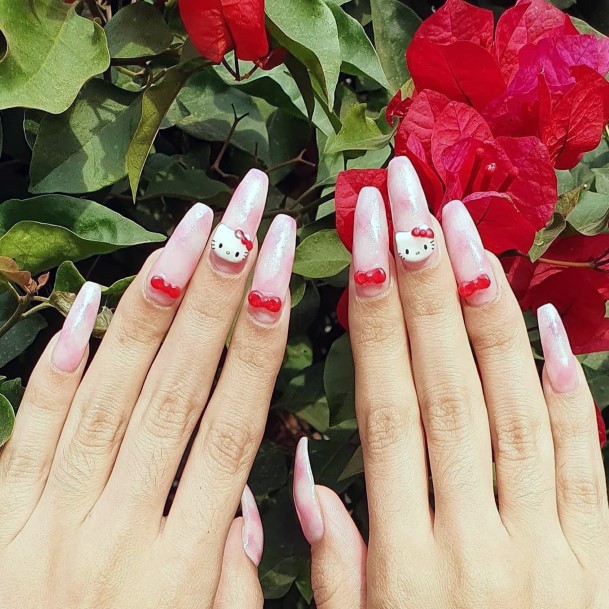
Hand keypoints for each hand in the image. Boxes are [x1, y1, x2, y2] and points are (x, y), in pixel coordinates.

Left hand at [0, 169, 295, 608]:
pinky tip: (88, 302)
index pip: (233, 424)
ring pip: (112, 391)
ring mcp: (50, 521)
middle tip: (247, 216)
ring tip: (191, 232)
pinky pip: (29, 432)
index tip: (282, 269)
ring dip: (153, 304)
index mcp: (182, 568)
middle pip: (180, 387)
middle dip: (220, 291)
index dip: (262, 341)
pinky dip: (59, 365)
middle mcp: (119, 529)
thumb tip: (249, 495)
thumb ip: (234, 574)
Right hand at [293, 157, 608, 608]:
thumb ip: (337, 560)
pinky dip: (572, 388)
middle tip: (407, 197)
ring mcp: (548, 544)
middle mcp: (476, 535)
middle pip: (446, 381)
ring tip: (466, 227)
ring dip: (488, 309)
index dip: (373, 319)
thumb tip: (307, 474)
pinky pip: (588, 459)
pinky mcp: (598, 557)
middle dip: (421, 279)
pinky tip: (552, 323)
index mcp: (406, 561)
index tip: (362, 243)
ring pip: (514, 402)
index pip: (385, 406)